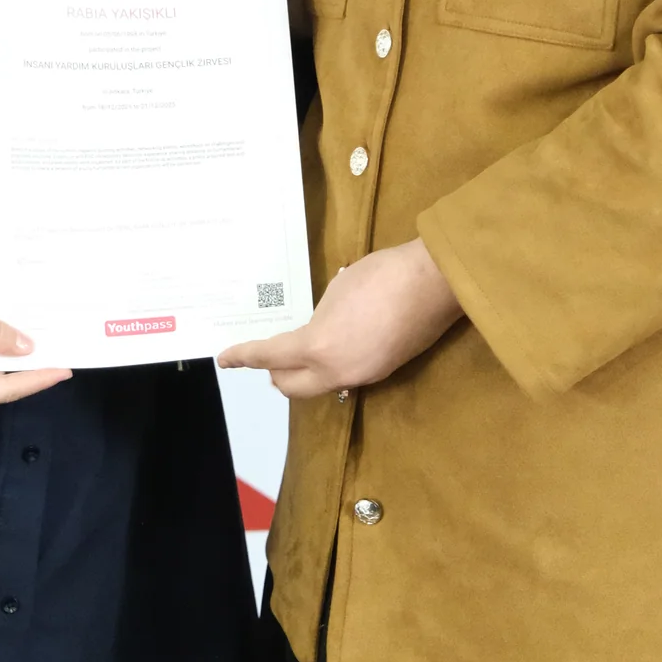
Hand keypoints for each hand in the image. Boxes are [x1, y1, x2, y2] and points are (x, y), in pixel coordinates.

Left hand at [218, 239, 461, 399]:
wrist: (435, 282)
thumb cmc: (383, 275)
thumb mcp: (337, 291)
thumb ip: (319, 318)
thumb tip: (319, 331)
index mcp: (318, 347)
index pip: (270, 357)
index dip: (245, 356)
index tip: (226, 359)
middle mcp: (338, 371)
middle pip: (292, 386)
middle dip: (274, 373)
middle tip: (266, 358)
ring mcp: (363, 375)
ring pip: (321, 385)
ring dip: (305, 372)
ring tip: (300, 352)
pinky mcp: (385, 371)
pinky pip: (347, 376)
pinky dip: (332, 366)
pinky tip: (338, 346)